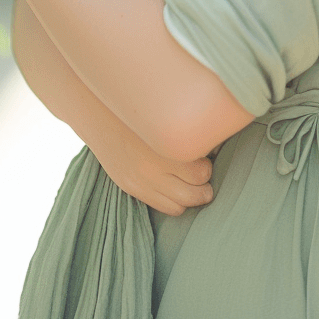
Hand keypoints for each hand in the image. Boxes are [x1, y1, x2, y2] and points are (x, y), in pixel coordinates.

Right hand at [92, 120, 214, 214]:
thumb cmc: (143, 111)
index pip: (202, 173)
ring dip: (189, 197)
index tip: (207, 158)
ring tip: (190, 183)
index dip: (208, 167)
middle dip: (204, 188)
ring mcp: (140, 182)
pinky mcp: (131, 187)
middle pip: (193, 194)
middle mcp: (153, 169)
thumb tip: (216, 147)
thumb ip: (189, 134)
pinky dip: (174, 201)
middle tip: (204, 176)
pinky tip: (174, 186)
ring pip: (179, 207)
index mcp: (166, 147)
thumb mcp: (167, 119)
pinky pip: (162, 207)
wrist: (102, 114)